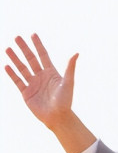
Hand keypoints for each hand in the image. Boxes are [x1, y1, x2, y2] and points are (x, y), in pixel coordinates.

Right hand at [5, 34, 95, 152]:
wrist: (58, 118)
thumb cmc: (65, 101)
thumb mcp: (68, 83)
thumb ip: (70, 68)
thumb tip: (76, 53)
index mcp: (51, 73)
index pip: (43, 56)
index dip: (38, 45)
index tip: (33, 34)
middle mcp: (41, 77)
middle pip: (31, 59)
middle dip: (24, 48)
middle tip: (17, 37)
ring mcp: (33, 84)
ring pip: (22, 69)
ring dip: (15, 59)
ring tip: (7, 48)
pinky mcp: (26, 93)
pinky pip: (18, 81)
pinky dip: (12, 74)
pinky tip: (6, 65)